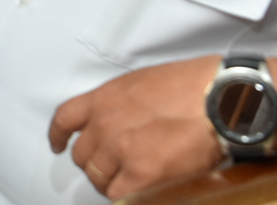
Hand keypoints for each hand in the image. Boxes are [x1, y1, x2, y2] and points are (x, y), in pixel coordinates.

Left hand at [48, 56, 223, 198]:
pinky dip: (125, 196)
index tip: (58, 143)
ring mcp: (120, 149)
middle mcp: (105, 123)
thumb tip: (120, 122)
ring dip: (109, 181)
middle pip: (82, 154)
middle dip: (94, 162)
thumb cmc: (192, 86)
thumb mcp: (143, 83)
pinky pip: (118, 195)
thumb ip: (122, 104)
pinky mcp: (141, 174)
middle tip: (110, 167)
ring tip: (127, 180)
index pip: (65, 118)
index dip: (58, 135)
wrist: (218, 99)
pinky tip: (135, 192)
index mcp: (105, 98)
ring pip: (97, 177)